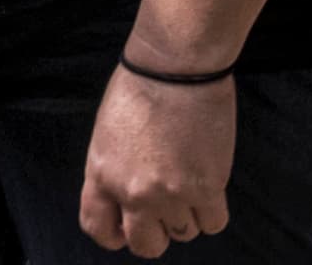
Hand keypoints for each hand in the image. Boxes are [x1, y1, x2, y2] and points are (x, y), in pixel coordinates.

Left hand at [79, 65, 237, 256]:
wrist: (175, 66)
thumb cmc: (140, 87)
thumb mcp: (107, 134)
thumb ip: (113, 172)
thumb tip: (126, 199)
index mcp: (101, 173)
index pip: (98, 228)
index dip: (116, 234)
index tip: (127, 227)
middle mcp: (132, 191)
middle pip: (145, 245)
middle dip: (156, 232)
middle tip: (164, 208)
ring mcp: (170, 193)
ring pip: (183, 234)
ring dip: (187, 214)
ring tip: (188, 180)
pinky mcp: (206, 187)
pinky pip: (213, 223)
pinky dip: (212, 210)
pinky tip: (208, 183)